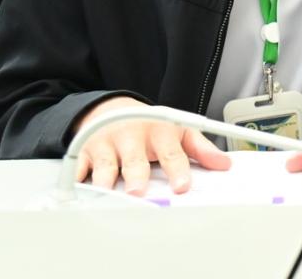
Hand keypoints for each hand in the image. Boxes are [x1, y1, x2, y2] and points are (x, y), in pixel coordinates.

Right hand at [72, 96, 231, 195]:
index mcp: (159, 132)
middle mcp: (133, 137)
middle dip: (136, 175)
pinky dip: (78, 178)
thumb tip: (224, 164)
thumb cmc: (150, 126)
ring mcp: (107, 144)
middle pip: (135, 160)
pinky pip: (79, 167)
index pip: (171, 153)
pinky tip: (78, 187)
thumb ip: (201, 149)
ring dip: (105, 180)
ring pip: (105, 165)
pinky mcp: (86, 151)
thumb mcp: (179, 131)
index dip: (178, 170)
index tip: (182, 186)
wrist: (113, 108)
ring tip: (106, 192)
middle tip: (138, 191)